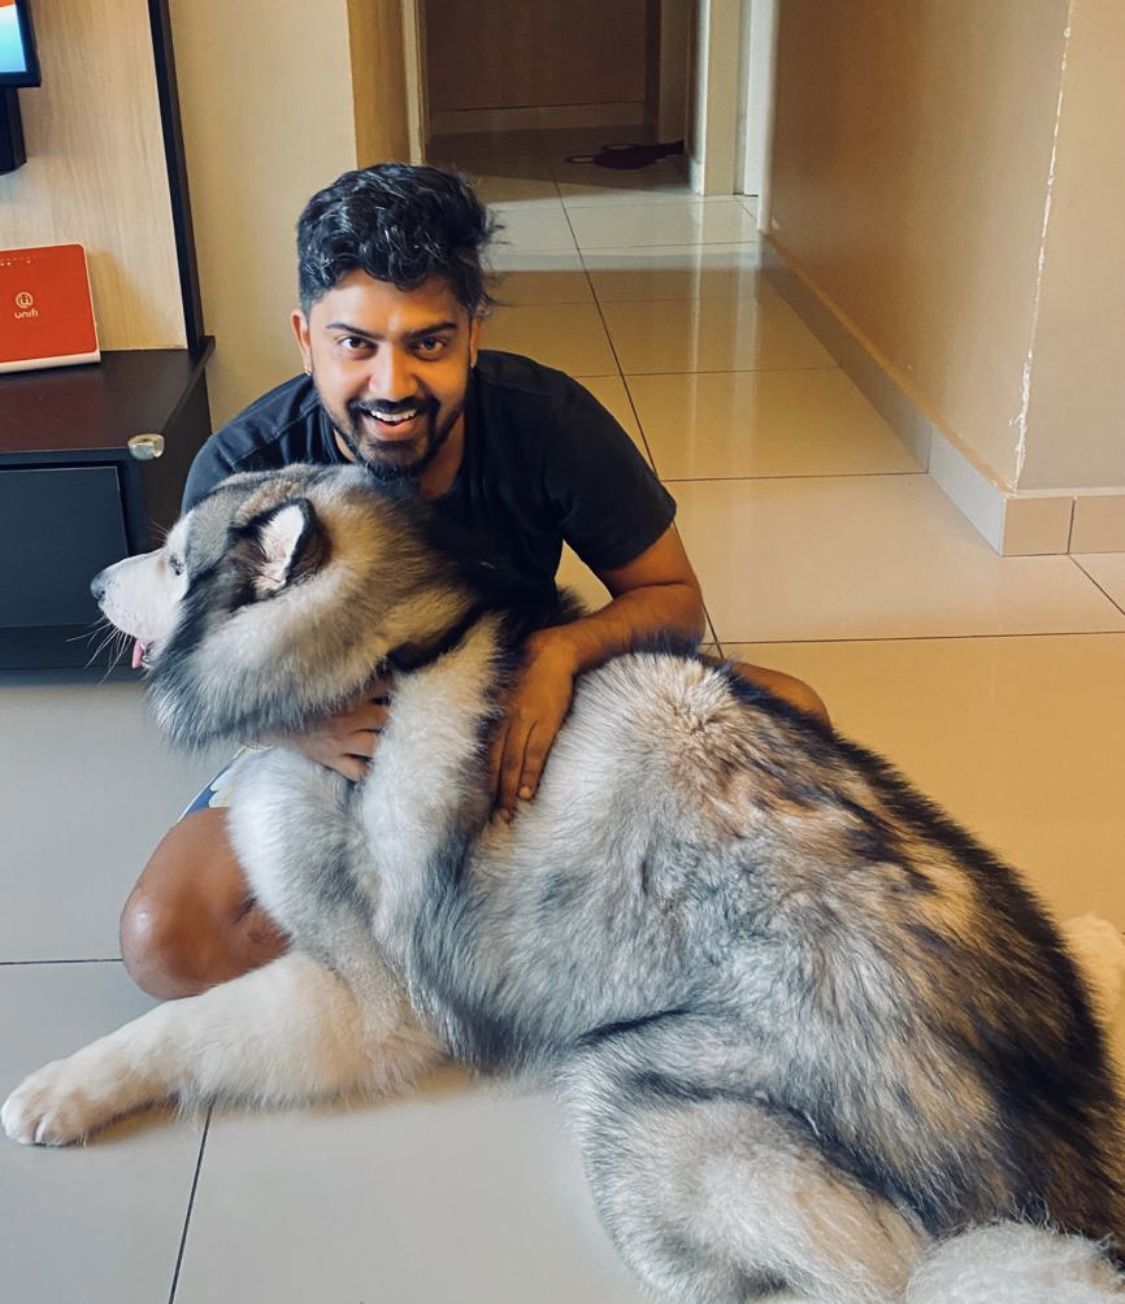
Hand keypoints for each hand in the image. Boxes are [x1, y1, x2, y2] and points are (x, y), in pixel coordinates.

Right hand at [274, 670, 392, 781]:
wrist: (268, 715)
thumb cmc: (299, 692)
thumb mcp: (325, 675)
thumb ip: (350, 671)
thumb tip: (379, 665)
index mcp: (348, 691)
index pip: (386, 686)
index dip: (394, 688)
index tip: (395, 689)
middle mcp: (348, 716)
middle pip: (386, 718)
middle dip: (393, 716)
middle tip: (397, 717)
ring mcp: (341, 740)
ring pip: (377, 746)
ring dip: (384, 743)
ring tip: (388, 741)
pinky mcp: (331, 759)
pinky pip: (358, 772)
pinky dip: (367, 770)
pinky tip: (373, 765)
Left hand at [489, 632, 575, 819]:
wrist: (554, 651)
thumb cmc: (531, 668)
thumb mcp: (509, 688)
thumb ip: (503, 712)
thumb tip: (497, 735)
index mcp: (497, 713)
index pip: (488, 753)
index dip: (487, 777)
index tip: (485, 798)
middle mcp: (506, 719)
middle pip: (497, 762)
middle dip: (496, 790)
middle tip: (496, 815)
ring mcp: (524, 721)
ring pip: (513, 762)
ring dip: (511, 789)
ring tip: (510, 811)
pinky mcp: (545, 721)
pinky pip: (535, 754)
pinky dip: (530, 774)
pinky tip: (527, 792)